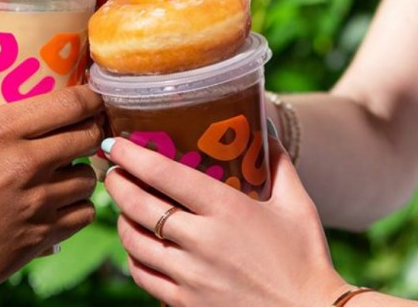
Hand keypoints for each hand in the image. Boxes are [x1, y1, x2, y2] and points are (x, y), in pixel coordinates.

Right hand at [0, 86, 102, 304]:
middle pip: (87, 137)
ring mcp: (35, 203)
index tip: (91, 97)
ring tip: (68, 174)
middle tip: (84, 134)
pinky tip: (62, 206)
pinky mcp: (38, 238)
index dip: (88, 97)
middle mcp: (24, 163)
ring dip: (81, 173)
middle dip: (91, 132)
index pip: (68, 104)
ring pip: (88, 179)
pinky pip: (82, 216)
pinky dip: (77, 209)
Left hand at [104, 137, 349, 306]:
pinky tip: (137, 245)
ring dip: (121, 219)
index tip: (114, 143)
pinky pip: (143, 275)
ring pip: (134, 241)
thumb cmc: (306, 258)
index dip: (131, 156)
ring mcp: (191, 275)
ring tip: (122, 206)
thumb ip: (278, 164)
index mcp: (227, 209)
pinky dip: (133, 257)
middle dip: (117, 183)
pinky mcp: (185, 303)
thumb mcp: (298, 205)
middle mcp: (202, 241)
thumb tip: (266, 128)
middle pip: (139, 205)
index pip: (164, 174)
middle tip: (111, 171)